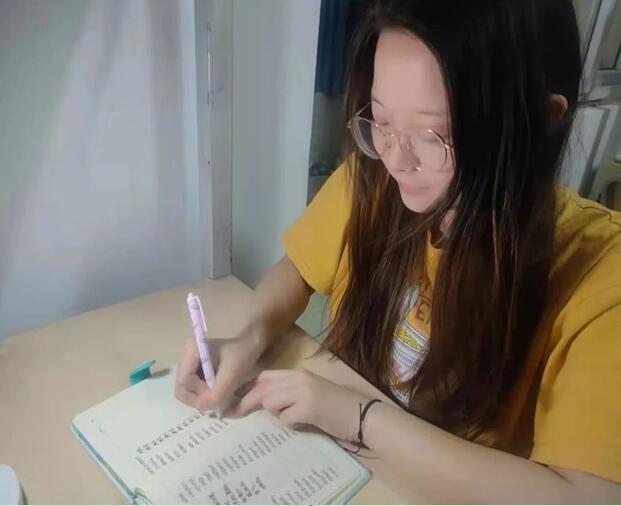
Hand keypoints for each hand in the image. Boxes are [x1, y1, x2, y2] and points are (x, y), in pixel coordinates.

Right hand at [175, 330, 265, 411]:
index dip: (199, 392)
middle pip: (181, 387)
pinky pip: (192, 389)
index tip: (217, 391)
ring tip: (219, 394)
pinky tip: (217, 391)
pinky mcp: (193, 370)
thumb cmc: (242, 355)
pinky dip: (203, 395)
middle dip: (197, 398)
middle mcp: (185, 356)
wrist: (250, 345)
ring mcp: (188, 364)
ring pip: (186, 391)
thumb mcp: (232, 374)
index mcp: (191, 349)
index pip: (185, 381)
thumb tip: (200, 407)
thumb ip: (217, 393)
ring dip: (201, 398)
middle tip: (216, 398)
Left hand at [227, 369, 370, 441]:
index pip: (264, 376)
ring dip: (277, 414)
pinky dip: (291, 424)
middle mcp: (298, 377)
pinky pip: (285, 418)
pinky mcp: (308, 406)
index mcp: (298, 373)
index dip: (247, 388)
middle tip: (229, 414)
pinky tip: (305, 423)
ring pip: (270, 402)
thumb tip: (261, 402)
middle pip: (262, 387)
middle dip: (245, 401)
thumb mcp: (309, 394)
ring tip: (296, 418)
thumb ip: (288, 394)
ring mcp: (303, 390)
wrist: (363, 415)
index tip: (232, 399)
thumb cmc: (336, 408)